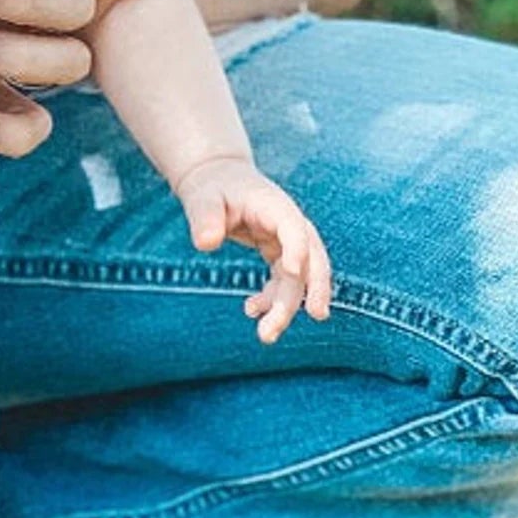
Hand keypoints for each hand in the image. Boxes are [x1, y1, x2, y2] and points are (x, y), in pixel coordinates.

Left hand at [173, 156, 332, 343]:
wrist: (217, 181)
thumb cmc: (211, 188)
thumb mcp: (201, 196)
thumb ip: (203, 216)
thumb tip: (205, 244)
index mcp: (273, 204)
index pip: (294, 227)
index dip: (297, 248)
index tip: (292, 272)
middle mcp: (288, 224)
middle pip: (311, 257)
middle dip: (315, 287)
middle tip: (316, 316)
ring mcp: (287, 241)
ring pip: (299, 278)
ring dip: (287, 307)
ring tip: (266, 335)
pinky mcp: (280, 254)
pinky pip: (285, 283)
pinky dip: (272, 300)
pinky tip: (251, 310)